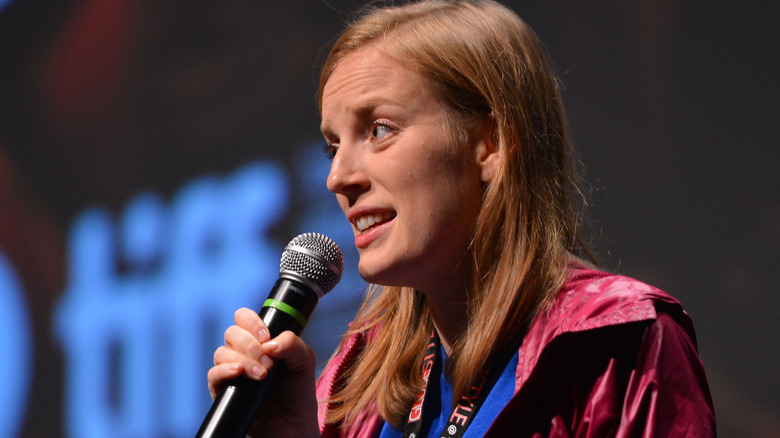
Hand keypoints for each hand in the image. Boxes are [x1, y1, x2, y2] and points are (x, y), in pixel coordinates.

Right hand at [207, 307, 319, 436]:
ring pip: (222, 352)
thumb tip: (269, 344)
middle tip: (269, 364)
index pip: (243, 317)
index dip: (252, 322)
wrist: (293, 424)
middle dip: (250, 345)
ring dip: (244, 360)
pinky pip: (212, 375)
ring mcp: (231, 371)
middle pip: (232, 333)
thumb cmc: (298, 391)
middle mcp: (242, 352)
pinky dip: (224, 370)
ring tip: (262, 376)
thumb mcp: (304, 361)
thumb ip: (292, 344)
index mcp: (259, 340)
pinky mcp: (223, 391)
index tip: (266, 337)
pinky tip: (238, 372)